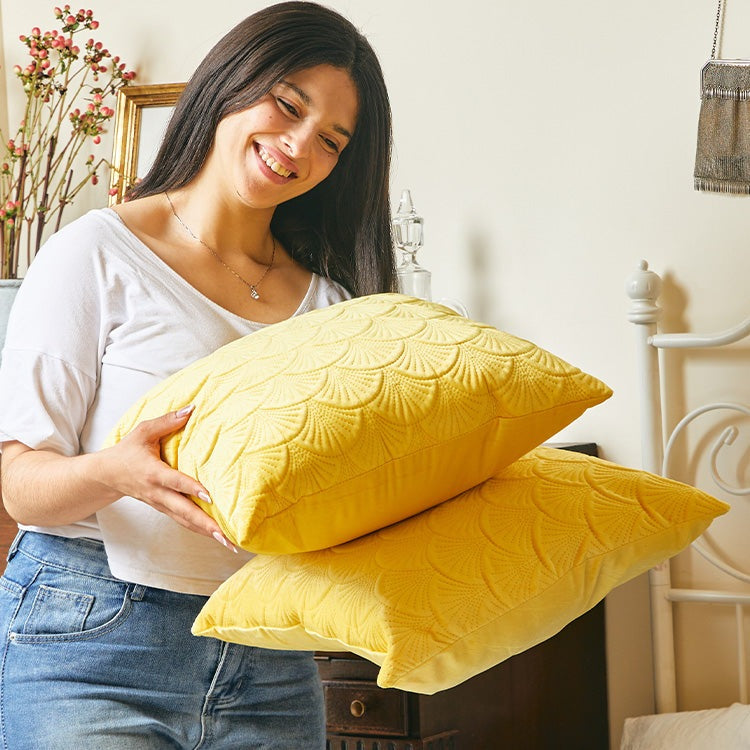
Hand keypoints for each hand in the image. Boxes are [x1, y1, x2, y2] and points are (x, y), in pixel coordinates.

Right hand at [97, 405, 236, 551]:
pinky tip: (218, 537)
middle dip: (206, 525)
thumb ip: (167, 421)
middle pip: (184, 512)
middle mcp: (157, 493)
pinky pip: (184, 522)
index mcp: (153, 473)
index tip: (210, 496)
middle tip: (227, 536)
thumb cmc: (128, 451)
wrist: (107, 475)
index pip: (175, 482)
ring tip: (229, 544)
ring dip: (207, 533)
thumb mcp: (143, 431)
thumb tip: (192, 408)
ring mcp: (160, 504)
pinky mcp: (164, 509)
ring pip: (185, 522)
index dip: (191, 489)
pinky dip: (200, 530)